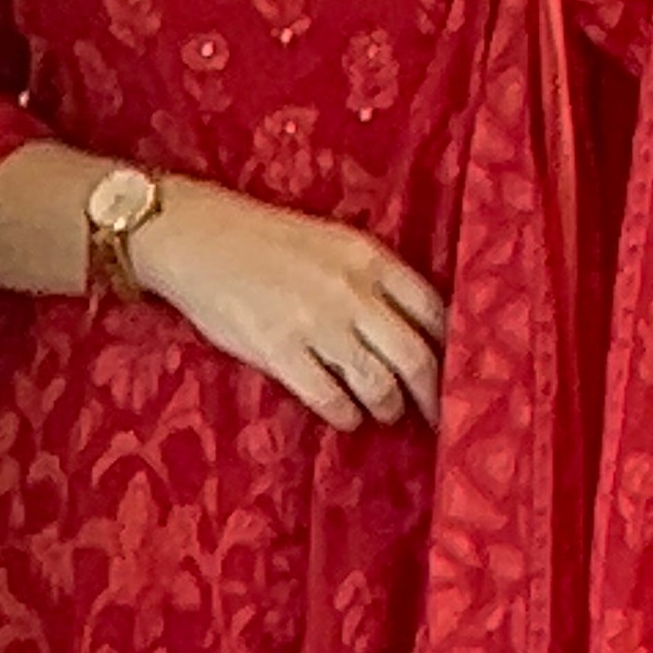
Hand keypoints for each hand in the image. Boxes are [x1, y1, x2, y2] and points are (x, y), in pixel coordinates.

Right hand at [134, 177, 444, 430]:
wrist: (197, 236)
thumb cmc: (264, 241)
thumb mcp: (332, 242)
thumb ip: (372, 278)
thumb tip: (409, 329)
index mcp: (370, 257)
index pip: (434, 310)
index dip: (452, 348)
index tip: (456, 371)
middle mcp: (352, 291)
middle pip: (416, 357)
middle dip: (432, 395)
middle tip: (436, 415)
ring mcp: (317, 323)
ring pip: (378, 384)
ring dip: (388, 407)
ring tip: (384, 411)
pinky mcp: (281, 351)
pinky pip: (330, 399)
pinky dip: (346, 416)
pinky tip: (345, 416)